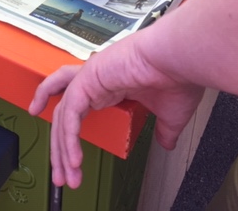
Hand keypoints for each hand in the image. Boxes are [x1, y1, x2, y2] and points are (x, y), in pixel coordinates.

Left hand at [29, 32, 203, 187]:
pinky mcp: (89, 78)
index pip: (78, 107)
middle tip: (62, 177)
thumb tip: (166, 142)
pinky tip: (74, 159)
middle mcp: (95, 78)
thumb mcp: (169, 114)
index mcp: (109, 83)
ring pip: (63, 114)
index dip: (68, 131)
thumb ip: (164, 129)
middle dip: (59, 146)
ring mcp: (89, 76)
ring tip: (66, 177)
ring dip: (61, 147)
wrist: (178, 59)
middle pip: (64, 113)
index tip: (67, 157)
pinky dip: (69, 137)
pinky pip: (70, 112)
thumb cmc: (176, 76)